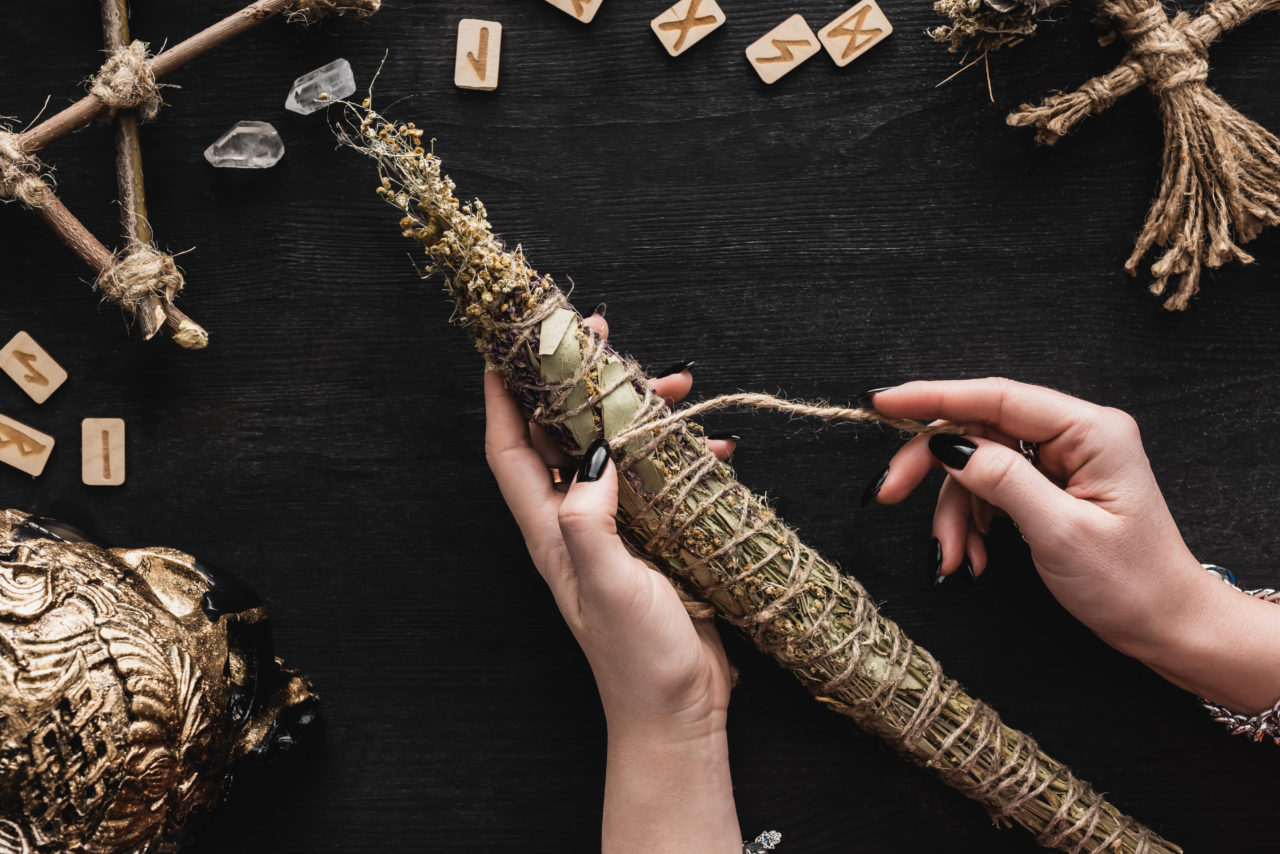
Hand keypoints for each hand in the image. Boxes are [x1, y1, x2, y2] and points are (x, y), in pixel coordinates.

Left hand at [483, 311, 740, 852]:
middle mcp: (573, 522)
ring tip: (675, 384)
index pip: (510, 447)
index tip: (508, 342)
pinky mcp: (653, 540)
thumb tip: (592, 452)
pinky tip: (714, 446)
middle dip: (575, 381)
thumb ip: (590, 517)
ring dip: (636, 411)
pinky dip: (681, 454)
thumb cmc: (637, 656)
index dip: (501, 393)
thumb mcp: (608, 581)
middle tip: (602, 338)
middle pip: (560, 434)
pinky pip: (659, 479)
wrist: (678, 710)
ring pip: (612, 448)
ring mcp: (614, 529)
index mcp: (550, 528)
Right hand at [866, 378, 1279, 713]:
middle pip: (977, 430)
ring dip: (954, 514)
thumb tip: (948, 444)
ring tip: (954, 561)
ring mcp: (1061, 460)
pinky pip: (990, 490)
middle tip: (886, 495)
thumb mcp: (1060, 532)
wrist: (1168, 628)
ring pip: (976, 466)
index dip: (932, 397)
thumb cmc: (1131, 584)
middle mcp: (1075, 435)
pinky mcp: (1049, 486)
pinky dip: (973, 525)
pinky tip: (974, 558)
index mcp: (1089, 430)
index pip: (996, 397)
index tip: (881, 403)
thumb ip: (1002, 480)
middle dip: (930, 468)